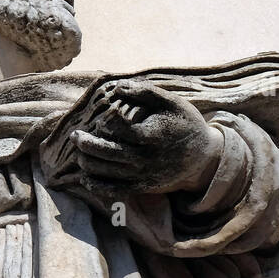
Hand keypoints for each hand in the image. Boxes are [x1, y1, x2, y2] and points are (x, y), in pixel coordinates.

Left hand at [71, 81, 220, 192]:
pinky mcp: (141, 187)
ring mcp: (142, 175)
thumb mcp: (172, 102)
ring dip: (87, 161)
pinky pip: (113, 190)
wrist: (203, 158)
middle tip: (75, 135)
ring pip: (106, 172)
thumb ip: (145, 92)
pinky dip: (96, 185)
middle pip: (108, 153)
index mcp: (153, 136)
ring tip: (79, 150)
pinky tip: (86, 175)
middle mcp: (146, 159)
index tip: (107, 114)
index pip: (122, 130)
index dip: (108, 121)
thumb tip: (117, 87)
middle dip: (87, 143)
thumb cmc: (185, 124)